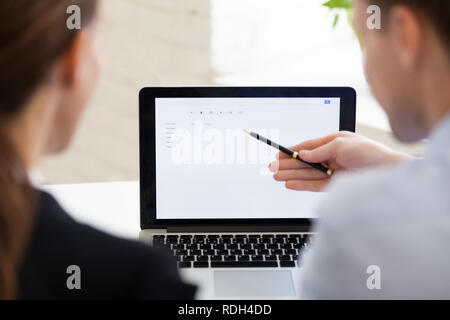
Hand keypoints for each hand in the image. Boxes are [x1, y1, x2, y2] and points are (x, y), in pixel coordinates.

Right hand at [268, 131, 412, 191]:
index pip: (308, 146)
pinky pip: (314, 185)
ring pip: (307, 174)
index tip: (279, 154)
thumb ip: (320, 151)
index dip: (293, 150)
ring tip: (276, 176)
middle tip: (272, 167)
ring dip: (291, 175)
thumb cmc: (371, 153)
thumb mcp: (342, 145)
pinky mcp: (335, 186)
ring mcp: (333, 172)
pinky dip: (301, 184)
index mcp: (334, 142)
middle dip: (288, 164)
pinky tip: (290, 183)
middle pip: (304, 162)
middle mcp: (332, 157)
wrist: (388, 173)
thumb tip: (303, 154)